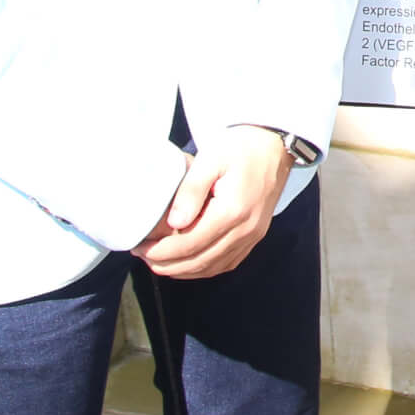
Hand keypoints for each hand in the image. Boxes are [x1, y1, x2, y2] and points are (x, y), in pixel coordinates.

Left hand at [134, 125, 290, 278]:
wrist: (273, 144)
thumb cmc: (241, 147)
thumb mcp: (210, 158)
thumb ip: (191, 191)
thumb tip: (174, 222)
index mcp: (233, 211)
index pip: (190, 244)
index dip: (161, 251)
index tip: (140, 247)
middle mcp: (245, 229)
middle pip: (200, 261)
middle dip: (166, 264)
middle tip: (142, 255)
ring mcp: (252, 236)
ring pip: (213, 267)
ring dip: (183, 270)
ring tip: (158, 261)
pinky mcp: (254, 236)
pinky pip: (226, 263)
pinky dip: (203, 268)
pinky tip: (187, 263)